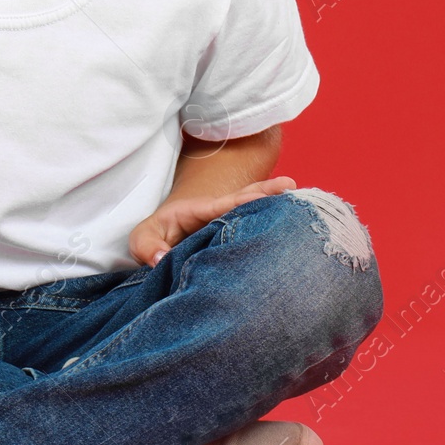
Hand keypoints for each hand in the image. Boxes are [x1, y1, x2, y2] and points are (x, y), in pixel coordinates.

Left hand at [127, 175, 297, 266]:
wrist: (162, 249)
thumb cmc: (154, 239)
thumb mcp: (141, 239)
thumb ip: (147, 246)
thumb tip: (161, 259)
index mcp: (201, 211)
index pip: (227, 203)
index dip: (245, 198)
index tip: (262, 194)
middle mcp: (221, 218)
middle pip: (249, 202)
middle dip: (268, 194)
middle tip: (291, 185)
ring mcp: (231, 231)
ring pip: (256, 219)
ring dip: (277, 212)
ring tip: (302, 205)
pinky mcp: (236, 248)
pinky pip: (255, 239)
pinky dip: (273, 236)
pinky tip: (295, 238)